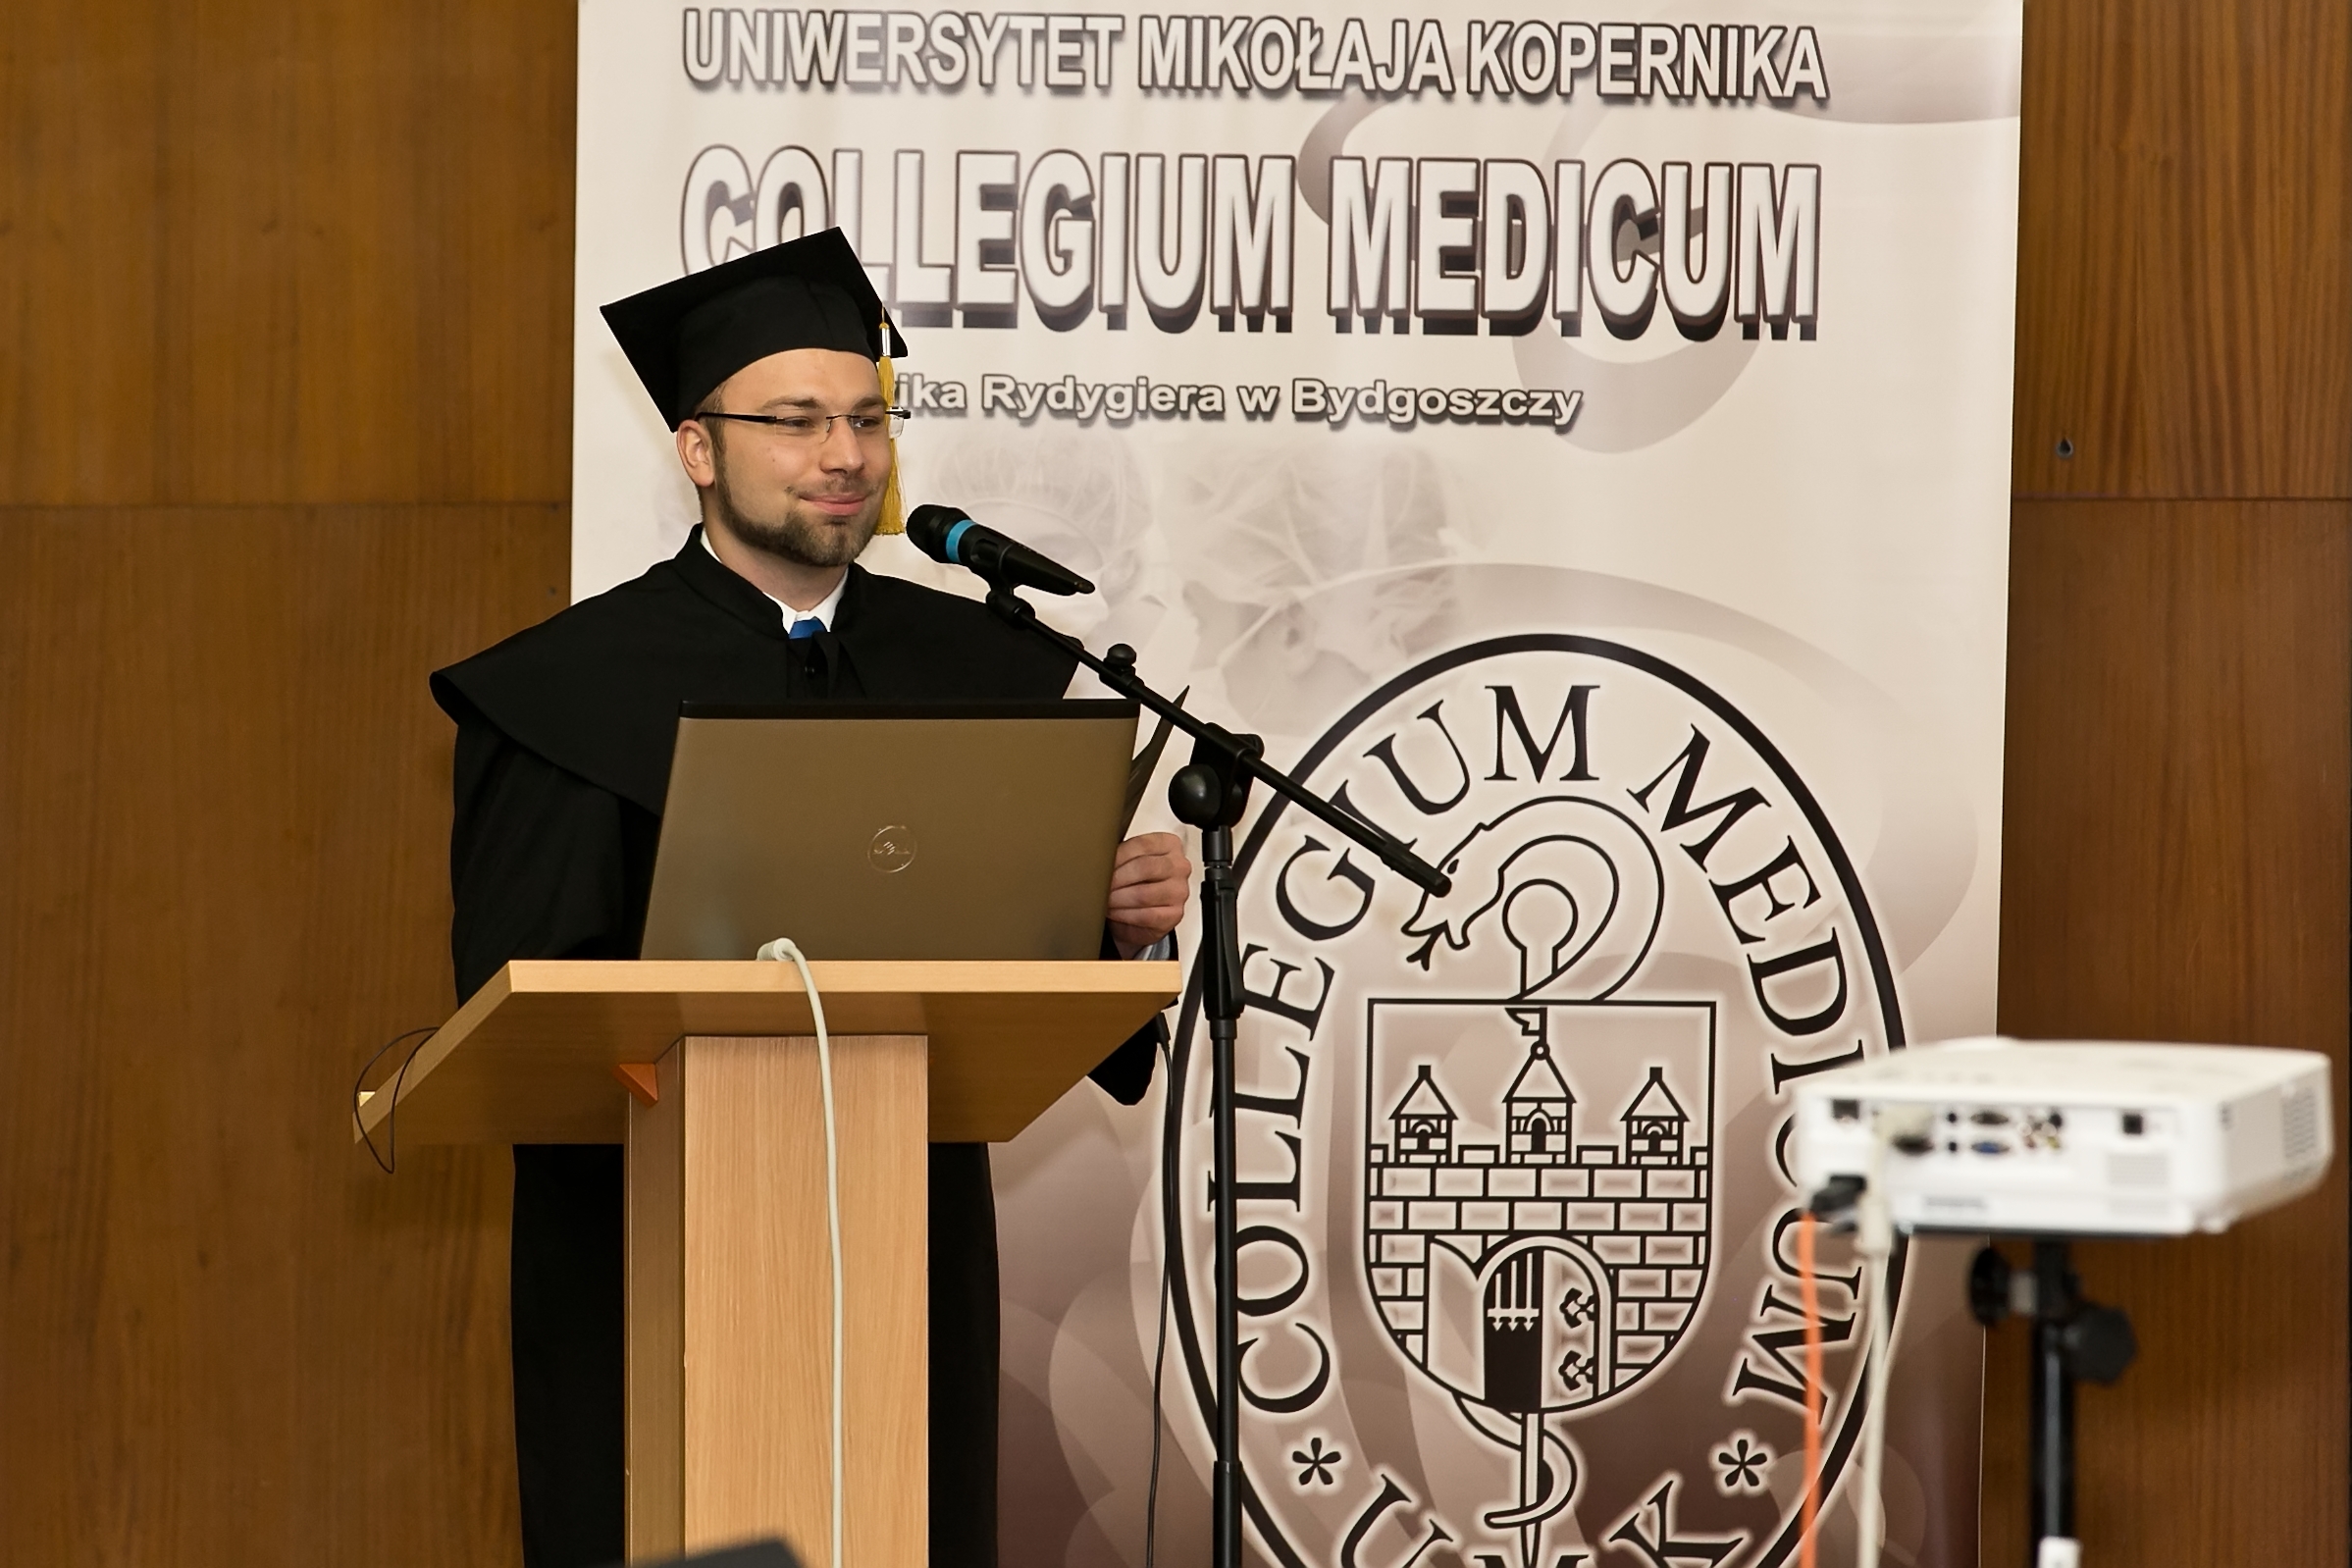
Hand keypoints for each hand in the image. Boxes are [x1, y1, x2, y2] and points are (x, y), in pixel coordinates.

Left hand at [1107, 831, 1192, 958]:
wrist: (1141, 914)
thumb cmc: (1134, 882)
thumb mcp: (1129, 860)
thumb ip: (1120, 853)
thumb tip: (1098, 855)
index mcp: (1169, 844)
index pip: (1142, 844)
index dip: (1117, 855)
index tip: (1100, 864)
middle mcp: (1179, 866)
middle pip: (1144, 868)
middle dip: (1116, 878)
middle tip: (1098, 884)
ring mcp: (1180, 891)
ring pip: (1143, 894)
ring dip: (1117, 898)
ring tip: (1103, 899)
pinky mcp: (1175, 914)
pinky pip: (1146, 915)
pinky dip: (1124, 914)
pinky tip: (1113, 912)